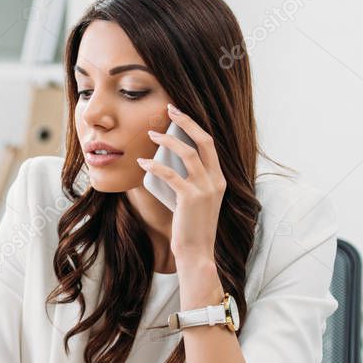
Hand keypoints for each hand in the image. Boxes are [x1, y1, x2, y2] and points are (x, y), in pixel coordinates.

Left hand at [137, 103, 226, 262]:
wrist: (196, 253)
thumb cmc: (191, 229)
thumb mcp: (196, 201)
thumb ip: (190, 183)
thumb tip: (167, 164)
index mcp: (220, 180)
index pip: (210, 145)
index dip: (195, 127)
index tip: (179, 116)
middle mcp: (216, 181)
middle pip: (204, 141)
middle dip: (186, 122)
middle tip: (169, 109)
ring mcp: (205, 189)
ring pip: (187, 153)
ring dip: (167, 140)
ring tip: (151, 134)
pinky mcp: (190, 198)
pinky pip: (170, 174)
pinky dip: (154, 165)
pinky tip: (142, 162)